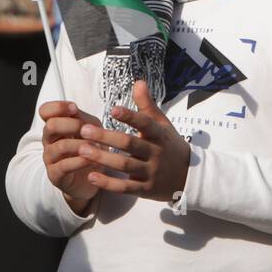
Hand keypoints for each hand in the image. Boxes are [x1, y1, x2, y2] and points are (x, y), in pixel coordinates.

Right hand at [40, 100, 105, 213]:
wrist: (91, 178)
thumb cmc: (90, 149)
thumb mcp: (91, 130)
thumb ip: (84, 119)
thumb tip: (74, 109)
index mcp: (55, 126)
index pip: (45, 111)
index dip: (58, 107)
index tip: (74, 108)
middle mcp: (48, 140)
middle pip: (50, 125)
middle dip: (72, 125)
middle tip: (88, 130)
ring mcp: (50, 158)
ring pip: (60, 146)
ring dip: (80, 145)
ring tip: (95, 147)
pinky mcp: (55, 175)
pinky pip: (64, 166)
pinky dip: (80, 161)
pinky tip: (92, 160)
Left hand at [75, 80, 190, 203]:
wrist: (189, 176)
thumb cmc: (169, 145)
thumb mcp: (162, 124)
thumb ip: (147, 105)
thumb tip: (138, 81)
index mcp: (159, 135)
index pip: (145, 123)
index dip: (130, 116)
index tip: (112, 109)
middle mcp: (156, 153)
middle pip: (130, 144)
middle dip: (106, 137)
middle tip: (84, 130)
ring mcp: (151, 172)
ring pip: (125, 166)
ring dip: (103, 158)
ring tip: (82, 150)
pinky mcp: (146, 189)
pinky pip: (125, 187)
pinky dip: (108, 183)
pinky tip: (91, 175)